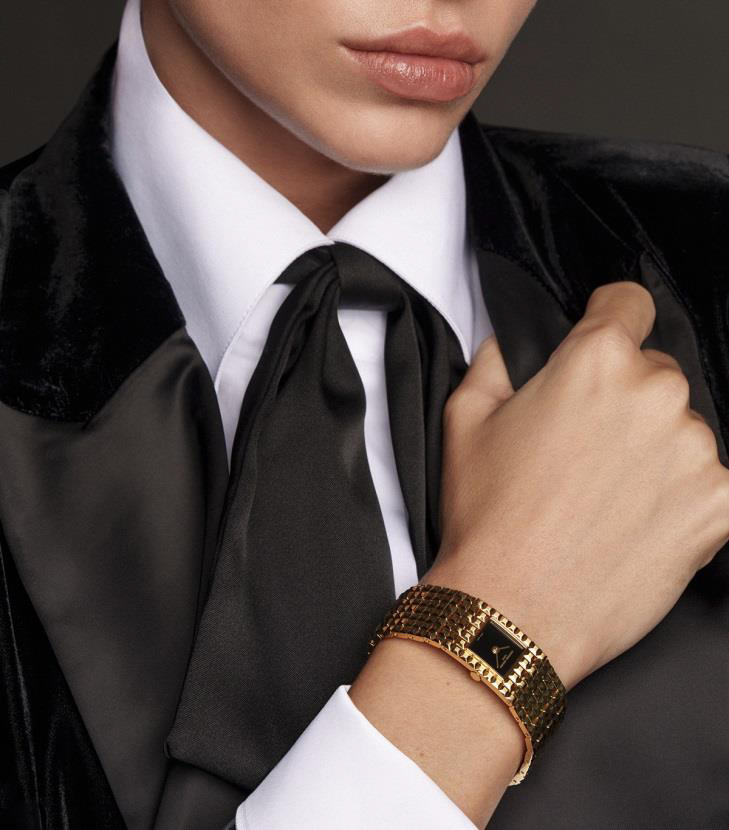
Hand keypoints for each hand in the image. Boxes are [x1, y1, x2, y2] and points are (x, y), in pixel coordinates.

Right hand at [425, 280, 728, 690]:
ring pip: (683, 427)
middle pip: (656, 371)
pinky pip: (708, 480)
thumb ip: (494, 360)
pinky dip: (680, 495)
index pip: (628, 302)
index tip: (604, 338)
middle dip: (626, 397)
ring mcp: (697, 451)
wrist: (513, 611)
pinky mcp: (720, 505)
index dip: (610, 317)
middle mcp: (657, 393)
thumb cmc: (487, 516)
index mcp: (595, 361)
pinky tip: (636, 522)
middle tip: (586, 449)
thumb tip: (509, 341)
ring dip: (655, 449)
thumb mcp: (464, 420)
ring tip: (608, 496)